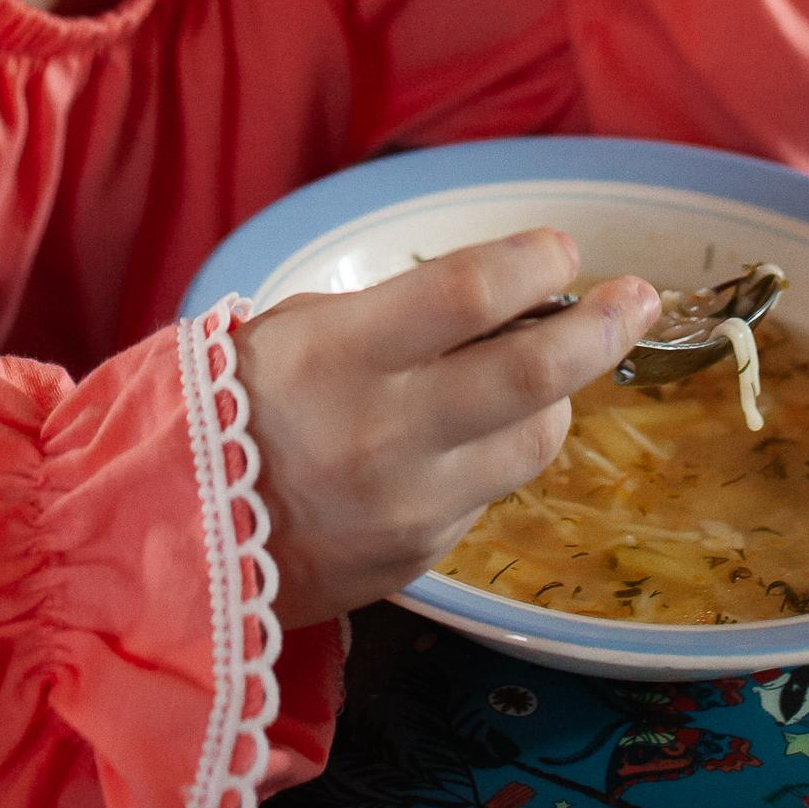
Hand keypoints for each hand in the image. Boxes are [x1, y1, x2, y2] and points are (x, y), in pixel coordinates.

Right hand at [234, 228, 660, 627]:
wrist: (172, 535)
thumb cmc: (234, 404)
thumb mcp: (296, 329)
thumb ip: (399, 315)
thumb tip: (508, 300)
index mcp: (340, 357)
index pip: (469, 293)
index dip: (533, 262)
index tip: (561, 249)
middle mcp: (385, 434)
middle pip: (534, 375)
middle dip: (601, 328)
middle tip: (636, 300)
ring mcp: (410, 506)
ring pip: (534, 443)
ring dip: (557, 396)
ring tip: (547, 370)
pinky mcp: (420, 557)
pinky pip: (489, 494)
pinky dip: (496, 455)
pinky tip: (466, 438)